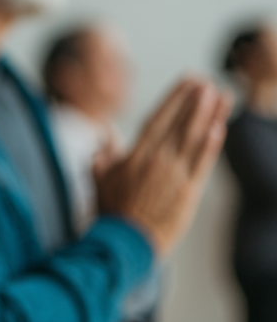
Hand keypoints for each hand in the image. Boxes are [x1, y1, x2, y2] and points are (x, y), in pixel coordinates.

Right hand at [95, 77, 229, 255]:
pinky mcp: (188, 191)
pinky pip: (202, 163)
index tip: (187, 81)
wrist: (127, 241)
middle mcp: (156, 160)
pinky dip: (211, 146)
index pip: (158, 119)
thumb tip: (104, 133)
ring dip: (209, 115)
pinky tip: (220, 128)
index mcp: (135, 154)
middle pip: (179, 124)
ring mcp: (173, 175)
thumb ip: (103, 153)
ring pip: (194, 138)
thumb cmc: (112, 211)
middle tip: (207, 81)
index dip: (174, 98)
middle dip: (195, 100)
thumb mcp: (99, 178)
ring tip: (222, 96)